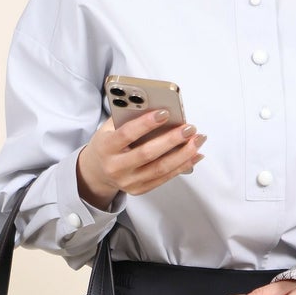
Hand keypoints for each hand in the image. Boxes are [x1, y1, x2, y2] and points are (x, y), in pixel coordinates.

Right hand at [76, 109, 206, 209]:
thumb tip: (157, 105)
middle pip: (147, 154)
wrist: (97, 171)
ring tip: (198, 139)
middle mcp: (116, 167)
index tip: (165, 112)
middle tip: (190, 128)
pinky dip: (182, 166)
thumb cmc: (108, 143)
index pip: (126, 135)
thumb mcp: (110, 127)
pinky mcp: (139, 189)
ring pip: (160, 169)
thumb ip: (128, 116)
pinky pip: (164, 178)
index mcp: (106, 147)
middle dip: (171, 140)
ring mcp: (128, 181)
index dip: (146, 124)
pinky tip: (194, 155)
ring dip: (183, 154)